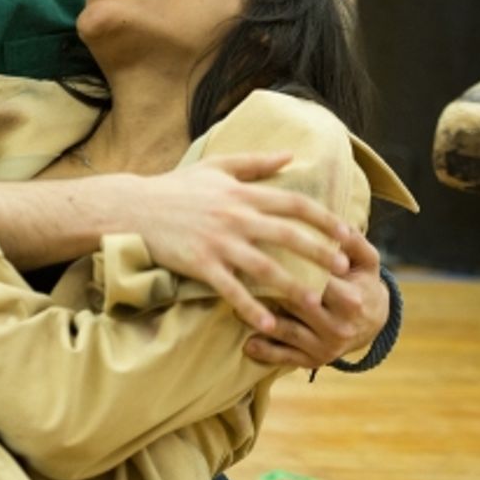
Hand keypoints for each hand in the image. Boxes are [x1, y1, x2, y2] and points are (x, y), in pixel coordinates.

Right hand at [123, 153, 352, 334]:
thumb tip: (292, 155)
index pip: (293, 203)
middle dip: (319, 252)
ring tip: (315, 303)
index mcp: (242, 193)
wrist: (132, 208)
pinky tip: (269, 324)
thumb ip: (256, 162)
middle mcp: (236, 216)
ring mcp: (219, 242)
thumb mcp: (216, 166)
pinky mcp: (201, 264)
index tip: (346, 233)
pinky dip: (252, 308)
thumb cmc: (175, 187)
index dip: (324, 218)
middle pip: (288, 235)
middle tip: (342, 270)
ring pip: (265, 267)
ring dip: (293, 286)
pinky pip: (232, 290)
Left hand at [243, 230, 386, 368]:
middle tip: (241, 275)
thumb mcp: (367, 260)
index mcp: (351, 299)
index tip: (265, 251)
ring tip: (235, 307)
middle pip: (296, 306)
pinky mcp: (314, 361)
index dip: (292, 267)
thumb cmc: (363, 282)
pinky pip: (285, 358)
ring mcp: (325, 347)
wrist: (373, 323)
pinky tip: (246, 343)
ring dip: (259, 321)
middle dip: (270, 291)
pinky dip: (265, 353)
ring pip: (286, 332)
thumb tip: (332, 219)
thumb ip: (353, 240)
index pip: (317, 281)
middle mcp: (339, 326)